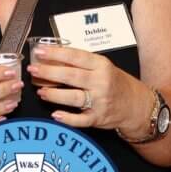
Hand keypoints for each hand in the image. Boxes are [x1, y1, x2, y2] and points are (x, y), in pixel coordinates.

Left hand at [28, 44, 151, 134]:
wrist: (137, 105)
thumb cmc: (116, 83)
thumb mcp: (102, 66)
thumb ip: (82, 63)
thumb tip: (53, 58)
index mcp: (101, 65)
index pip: (75, 56)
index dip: (56, 53)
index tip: (39, 51)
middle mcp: (101, 82)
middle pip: (71, 76)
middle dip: (50, 72)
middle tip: (33, 70)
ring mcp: (100, 101)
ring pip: (74, 97)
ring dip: (54, 95)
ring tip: (41, 92)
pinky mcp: (99, 118)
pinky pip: (81, 120)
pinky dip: (67, 118)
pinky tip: (55, 115)